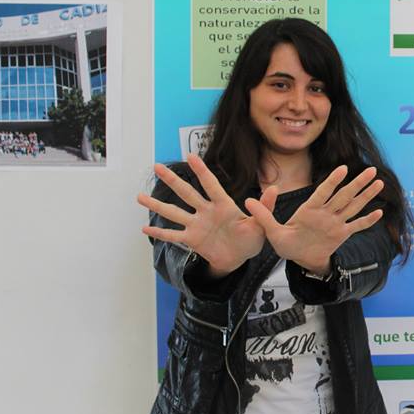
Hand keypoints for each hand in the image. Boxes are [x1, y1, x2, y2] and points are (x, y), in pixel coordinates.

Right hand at [138, 154, 277, 277]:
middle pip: (187, 193)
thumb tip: (274, 188)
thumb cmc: (251, 238)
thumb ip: (265, 207)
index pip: (211, 185)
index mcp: (224, 206)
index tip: (190, 156)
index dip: (201, 171)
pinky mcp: (192, 239)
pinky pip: (173, 236)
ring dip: (157, 206)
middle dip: (172, 180)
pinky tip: (144, 228)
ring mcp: (197, 225)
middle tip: (157, 166)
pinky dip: (160, 233)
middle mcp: (207, 212)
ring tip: (140, 197)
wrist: (240, 257)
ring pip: (174, 213)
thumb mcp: (261, 224)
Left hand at [245, 165, 384, 275]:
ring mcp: (335, 223)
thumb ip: (263, 216)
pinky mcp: (342, 234)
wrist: (299, 258)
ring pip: (353, 206)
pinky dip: (367, 220)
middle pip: (344, 195)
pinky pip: (356, 226)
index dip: (332, 181)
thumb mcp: (272, 231)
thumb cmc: (287, 243)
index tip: (343, 168)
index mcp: (310, 210)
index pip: (323, 193)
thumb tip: (247, 200)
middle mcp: (326, 213)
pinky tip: (379, 212)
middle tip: (371, 170)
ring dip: (366, 195)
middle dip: (358, 183)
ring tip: (378, 182)